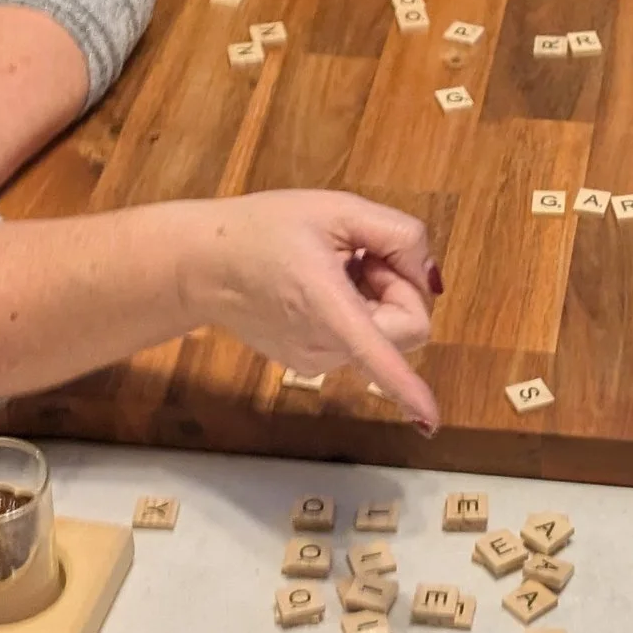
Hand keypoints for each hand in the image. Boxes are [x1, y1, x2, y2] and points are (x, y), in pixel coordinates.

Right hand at [178, 191, 440, 426]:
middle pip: (405, 329)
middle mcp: (322, 348)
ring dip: (377, 299)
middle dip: (400, 289)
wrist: (203, 263)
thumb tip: (429, 278)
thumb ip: (399, 235)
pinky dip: (356, 312)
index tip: (430, 424)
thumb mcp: (338, 208)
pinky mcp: (308, 363)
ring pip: (384, 335)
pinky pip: (358, 340)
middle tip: (363, 256)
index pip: (379, 357)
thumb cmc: (264, 229)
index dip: (408, 389)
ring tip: (333, 268)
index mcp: (328, 309)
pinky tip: (321, 286)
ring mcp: (314, 361)